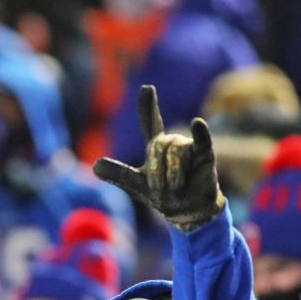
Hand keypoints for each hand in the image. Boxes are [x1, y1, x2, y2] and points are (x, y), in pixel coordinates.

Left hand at [93, 85, 225, 230]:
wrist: (187, 211)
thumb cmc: (162, 195)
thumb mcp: (136, 185)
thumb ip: (118, 174)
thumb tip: (95, 165)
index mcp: (155, 147)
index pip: (150, 122)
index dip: (148, 106)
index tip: (147, 88)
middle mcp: (172, 143)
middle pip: (158, 145)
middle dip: (158, 172)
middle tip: (162, 191)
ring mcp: (189, 146)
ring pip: (174, 152)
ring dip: (173, 177)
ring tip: (177, 189)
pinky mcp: (204, 154)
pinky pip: (202, 141)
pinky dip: (201, 133)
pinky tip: (198, 124)